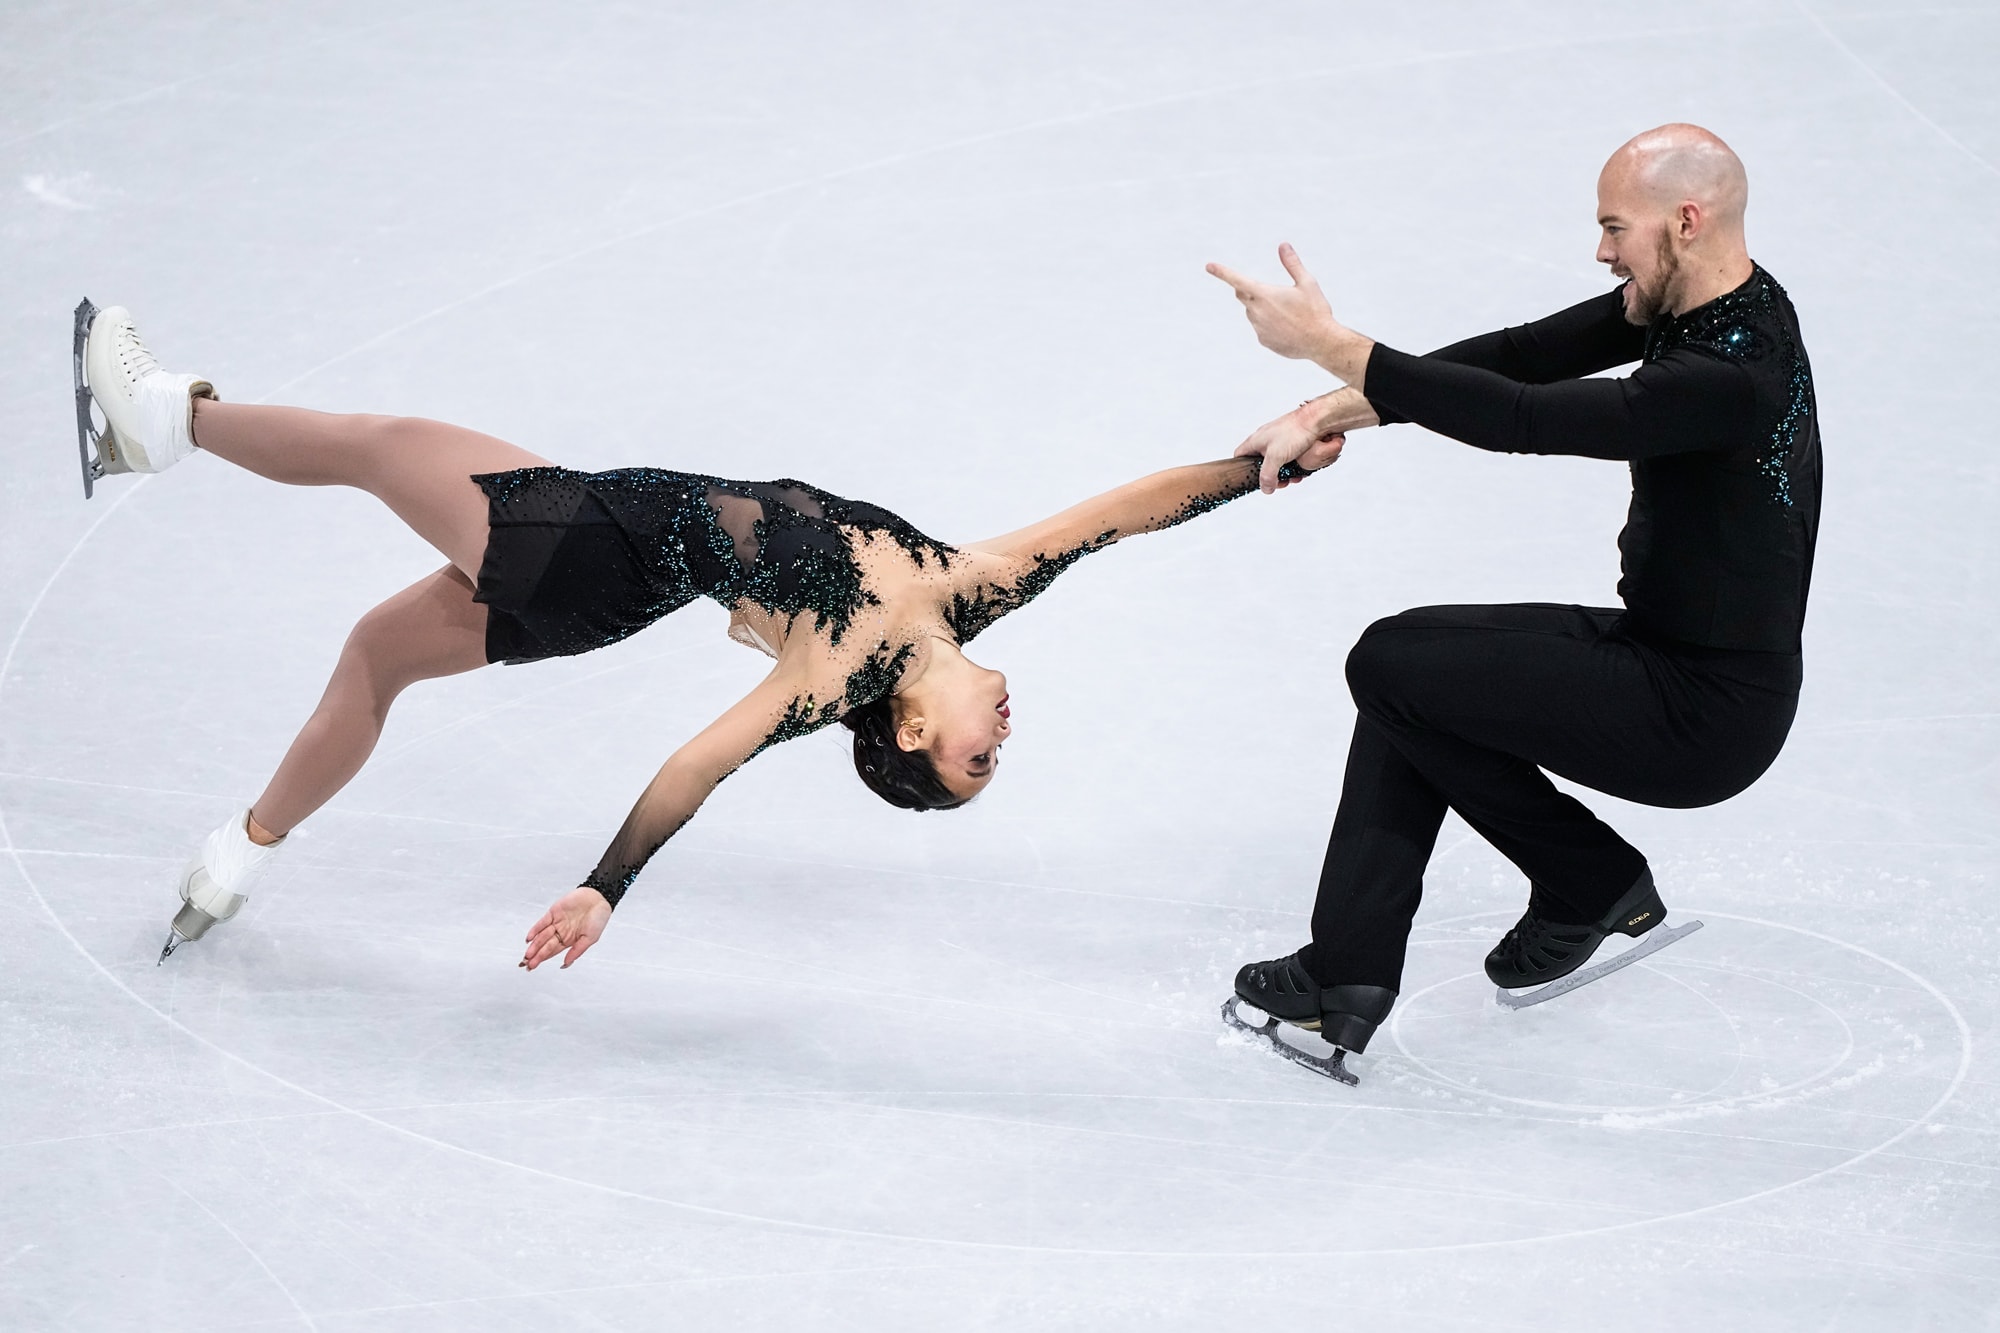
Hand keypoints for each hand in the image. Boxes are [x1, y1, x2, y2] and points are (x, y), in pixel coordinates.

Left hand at [521, 886, 611, 969]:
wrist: (599, 898)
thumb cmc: (599, 918)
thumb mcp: (590, 939)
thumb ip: (577, 951)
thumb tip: (566, 963)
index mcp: (570, 940)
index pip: (552, 952)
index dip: (542, 959)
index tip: (533, 967)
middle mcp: (562, 932)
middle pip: (545, 946)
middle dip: (537, 955)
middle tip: (528, 964)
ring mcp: (557, 922)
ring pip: (542, 936)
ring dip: (535, 945)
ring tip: (528, 955)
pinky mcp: (554, 912)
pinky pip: (542, 922)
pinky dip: (535, 930)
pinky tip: (529, 938)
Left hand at [1207, 242, 1344, 360]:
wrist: (1321, 342)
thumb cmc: (1316, 310)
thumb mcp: (1307, 283)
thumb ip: (1292, 264)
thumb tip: (1283, 245)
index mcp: (1265, 294)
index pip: (1237, 280)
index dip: (1222, 272)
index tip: (1209, 266)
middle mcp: (1256, 312)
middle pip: (1243, 295)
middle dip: (1249, 289)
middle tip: (1269, 291)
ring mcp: (1258, 328)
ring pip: (1252, 313)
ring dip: (1262, 308)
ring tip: (1288, 313)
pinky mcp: (1263, 340)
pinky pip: (1261, 328)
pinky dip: (1270, 324)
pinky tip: (1288, 327)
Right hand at [1234, 403, 1346, 494]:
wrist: (1315, 420)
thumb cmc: (1294, 431)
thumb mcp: (1276, 457)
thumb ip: (1268, 475)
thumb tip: (1265, 488)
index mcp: (1255, 441)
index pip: (1239, 456)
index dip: (1242, 468)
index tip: (1250, 478)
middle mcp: (1264, 439)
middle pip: (1260, 462)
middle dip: (1269, 475)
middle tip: (1277, 482)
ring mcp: (1278, 439)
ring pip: (1275, 461)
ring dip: (1283, 472)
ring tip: (1291, 477)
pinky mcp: (1290, 440)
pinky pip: (1287, 456)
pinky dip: (1292, 465)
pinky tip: (1299, 469)